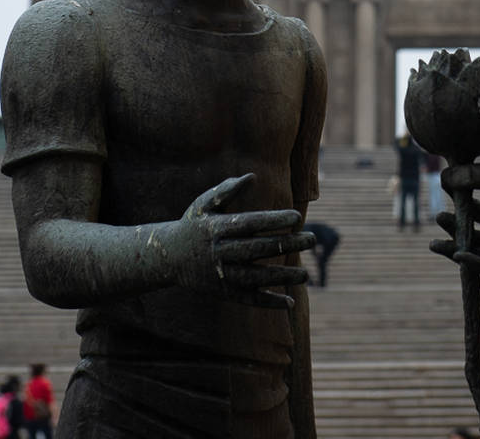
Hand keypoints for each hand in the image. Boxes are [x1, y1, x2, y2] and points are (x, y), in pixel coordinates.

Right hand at [171, 174, 314, 307]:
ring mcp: (222, 275)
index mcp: (217, 228)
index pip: (251, 224)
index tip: (297, 218)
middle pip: (258, 249)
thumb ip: (226, 190)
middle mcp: (220, 252)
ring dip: (282, 277)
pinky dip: (269, 302)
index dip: (274, 221)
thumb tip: (252, 177)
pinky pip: (248, 299)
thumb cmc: (191, 226)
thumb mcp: (203, 204)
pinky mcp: (223, 292)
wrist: (167, 258)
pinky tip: (290, 302)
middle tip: (312, 238)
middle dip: (287, 244)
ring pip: (256, 277)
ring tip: (306, 274)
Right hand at [428, 161, 479, 275]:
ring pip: (476, 254)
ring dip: (455, 249)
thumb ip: (467, 176)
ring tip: (432, 244)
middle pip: (475, 234)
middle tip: (437, 218)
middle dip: (454, 229)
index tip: (447, 191)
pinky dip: (471, 262)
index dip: (463, 204)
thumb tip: (442, 178)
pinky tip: (457, 254)